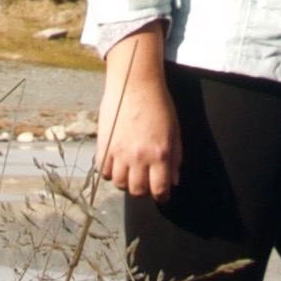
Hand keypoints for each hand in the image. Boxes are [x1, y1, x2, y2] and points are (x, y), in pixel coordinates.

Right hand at [96, 25, 180, 199]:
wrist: (135, 83)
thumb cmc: (159, 104)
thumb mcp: (174, 131)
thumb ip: (175, 158)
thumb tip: (175, 181)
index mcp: (160, 154)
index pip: (159, 190)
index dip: (162, 196)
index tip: (161, 194)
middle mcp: (139, 157)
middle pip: (138, 191)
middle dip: (144, 191)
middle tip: (145, 183)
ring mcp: (119, 152)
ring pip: (120, 184)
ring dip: (126, 182)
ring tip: (130, 173)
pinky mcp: (104, 145)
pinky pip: (105, 171)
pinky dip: (111, 172)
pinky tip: (117, 164)